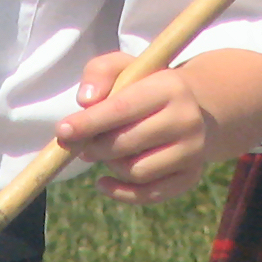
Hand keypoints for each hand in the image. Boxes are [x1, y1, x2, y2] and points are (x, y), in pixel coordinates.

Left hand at [54, 51, 215, 204]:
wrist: (199, 107)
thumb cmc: (149, 85)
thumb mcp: (127, 67)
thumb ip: (100, 72)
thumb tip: (85, 101)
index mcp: (169, 87)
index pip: (123, 108)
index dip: (89, 122)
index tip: (62, 131)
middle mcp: (186, 120)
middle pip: (126, 144)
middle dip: (95, 147)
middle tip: (83, 144)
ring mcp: (193, 151)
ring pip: (136, 172)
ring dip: (110, 165)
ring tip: (104, 152)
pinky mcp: (191, 176)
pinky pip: (150, 195)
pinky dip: (121, 193)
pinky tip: (103, 182)